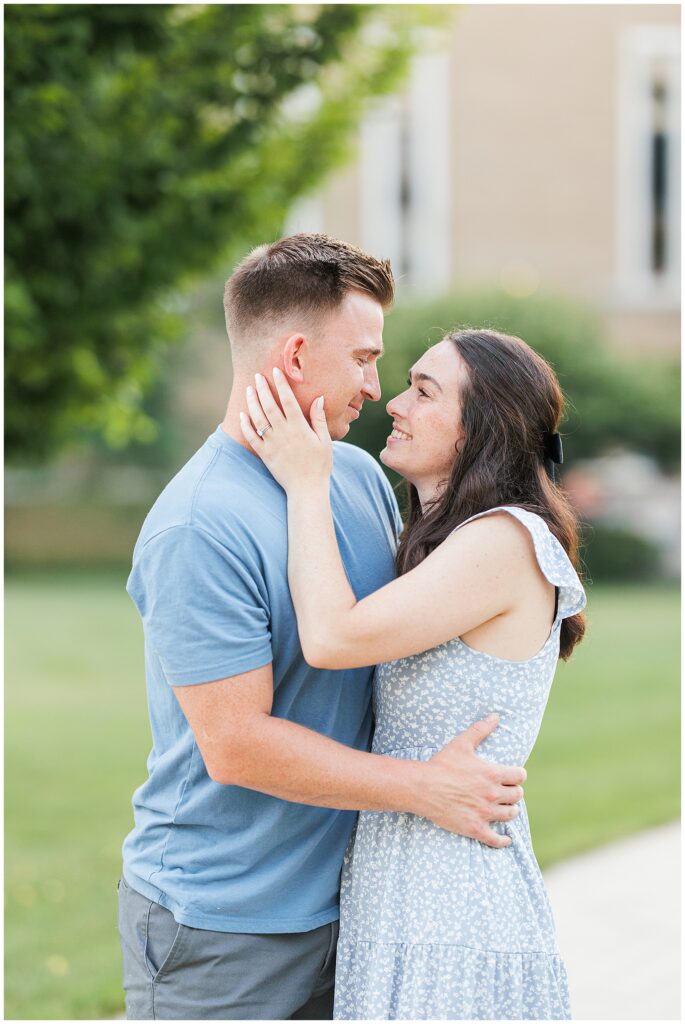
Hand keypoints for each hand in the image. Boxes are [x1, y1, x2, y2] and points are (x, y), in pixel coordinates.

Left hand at [240, 368, 331, 492]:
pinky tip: (242, 414)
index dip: (281, 384)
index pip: (288, 400)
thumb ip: (319, 419)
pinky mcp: (265, 454)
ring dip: (252, 402)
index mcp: (299, 427)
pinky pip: (251, 437)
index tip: (276, 370)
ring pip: (258, 418)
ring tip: (249, 389)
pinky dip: (245, 424)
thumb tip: (319, 398)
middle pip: (269, 405)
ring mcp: (272, 443)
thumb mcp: (324, 441)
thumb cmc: (319, 465)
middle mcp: (284, 433)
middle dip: (263, 388)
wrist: (306, 489)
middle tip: (257, 376)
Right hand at [416, 714, 525, 847]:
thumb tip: (496, 716)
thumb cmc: (442, 764)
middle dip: (513, 793)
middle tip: (506, 792)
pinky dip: (503, 841)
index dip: (517, 775)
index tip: (512, 776)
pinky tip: (505, 839)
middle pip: (518, 796)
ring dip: (510, 811)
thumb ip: (481, 729)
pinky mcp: (475, 828)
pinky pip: (496, 839)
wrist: (422, 787)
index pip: (520, 777)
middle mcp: (492, 795)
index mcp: (493, 774)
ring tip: (504, 809)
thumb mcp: (462, 744)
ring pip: (511, 815)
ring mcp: (484, 813)